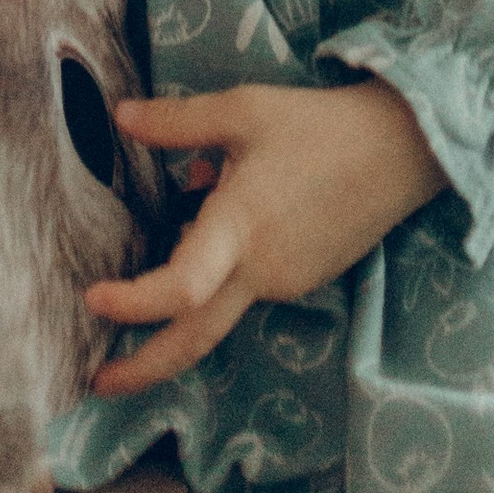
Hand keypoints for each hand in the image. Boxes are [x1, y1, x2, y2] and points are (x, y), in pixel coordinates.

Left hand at [85, 81, 441, 393]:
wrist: (400, 149)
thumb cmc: (317, 125)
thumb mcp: (242, 110)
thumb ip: (178, 123)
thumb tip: (121, 118)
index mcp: (239, 229)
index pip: (179, 290)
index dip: (133, 303)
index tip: (93, 300)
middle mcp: (261, 271)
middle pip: (194, 340)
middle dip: (143, 368)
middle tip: (96, 382)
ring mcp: (286, 283)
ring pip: (221, 303)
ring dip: (188, 286)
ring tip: (201, 190)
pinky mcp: (304, 279)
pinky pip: (249, 284)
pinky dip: (223, 265)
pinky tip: (234, 199)